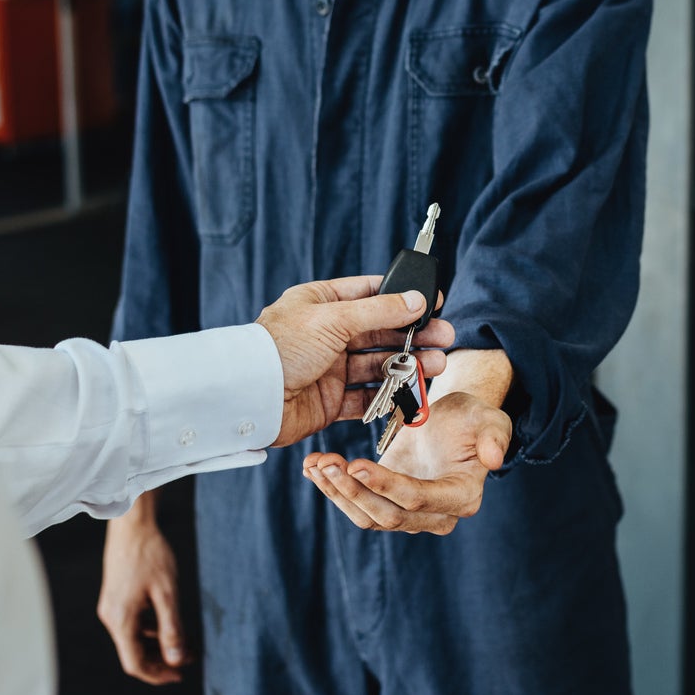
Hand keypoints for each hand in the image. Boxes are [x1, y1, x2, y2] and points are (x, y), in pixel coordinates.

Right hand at [97, 512, 186, 684]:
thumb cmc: (151, 555)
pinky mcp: (116, 598)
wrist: (132, 525)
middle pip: (134, 653)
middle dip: (162, 660)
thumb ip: (171, 629)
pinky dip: (151, 630)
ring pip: (134, 639)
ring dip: (158, 644)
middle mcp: (111, 617)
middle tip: (189, 658)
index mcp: (121, 620)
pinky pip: (132, 624)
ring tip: (186, 643)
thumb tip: (176, 660)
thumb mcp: (167, 594)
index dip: (158, 674)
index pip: (135, 663)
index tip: (180, 675)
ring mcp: (111, 607)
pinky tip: (169, 624)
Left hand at [256, 276, 452, 446]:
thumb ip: (379, 311)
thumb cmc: (280, 348)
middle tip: (445, 337)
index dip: (402, 297)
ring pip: (378, 364)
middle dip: (414, 334)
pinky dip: (390, 395)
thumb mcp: (333, 318)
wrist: (249, 397)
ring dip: (408, 364)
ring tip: (437, 365)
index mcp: (321, 304)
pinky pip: (367, 397)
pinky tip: (413, 392)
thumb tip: (416, 300)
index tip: (433, 301)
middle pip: (380, 331)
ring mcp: (329, 368)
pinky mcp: (330, 401)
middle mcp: (326, 334)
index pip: (369, 294)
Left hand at [301, 390, 512, 534]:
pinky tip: (312, 467)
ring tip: (314, 464)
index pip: (418, 500)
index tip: (357, 464)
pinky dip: (332, 488)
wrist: (453, 420)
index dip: (386, 486)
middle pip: (388, 515)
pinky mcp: (385, 502)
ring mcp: (408, 513)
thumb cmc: (473, 418)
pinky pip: (356, 504)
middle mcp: (435, 515)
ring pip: (366, 516)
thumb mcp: (489, 418)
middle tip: (326, 463)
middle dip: (353, 492)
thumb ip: (495, 436)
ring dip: (336, 492)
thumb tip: (494, 459)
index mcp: (462, 496)